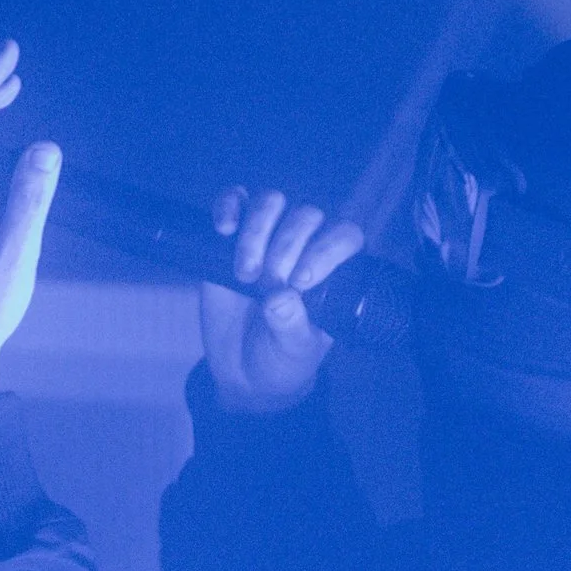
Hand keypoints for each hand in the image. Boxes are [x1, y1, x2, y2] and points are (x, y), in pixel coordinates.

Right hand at [200, 186, 364, 415]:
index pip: (345, 235)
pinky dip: (228, 206)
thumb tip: (279, 297)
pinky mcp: (232, 237)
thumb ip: (291, 326)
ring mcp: (268, 237)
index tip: (301, 281)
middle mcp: (305, 246)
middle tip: (267, 286)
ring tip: (246, 274)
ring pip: (272, 201)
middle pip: (306, 215)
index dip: (326, 248)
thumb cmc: (282, 360)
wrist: (242, 370)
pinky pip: (234, 200)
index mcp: (334, 271)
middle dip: (285, 248)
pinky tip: (224, 231)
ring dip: (257, 232)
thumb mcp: (293, 351)